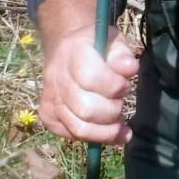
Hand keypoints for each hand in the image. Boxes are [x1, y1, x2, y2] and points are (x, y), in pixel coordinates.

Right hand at [36, 0, 138, 144]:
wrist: (66, 47)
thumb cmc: (96, 45)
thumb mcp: (113, 40)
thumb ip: (122, 55)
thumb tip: (131, 69)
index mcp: (72, 53)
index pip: (91, 78)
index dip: (115, 87)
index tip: (126, 85)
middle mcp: (56, 77)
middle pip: (85, 108)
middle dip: (112, 111)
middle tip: (121, 102)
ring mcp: (49, 99)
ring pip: (79, 128)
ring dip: (106, 130)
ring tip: (120, 123)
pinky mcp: (48, 116)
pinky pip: (72, 135)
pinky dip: (95, 137)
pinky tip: (110, 131)